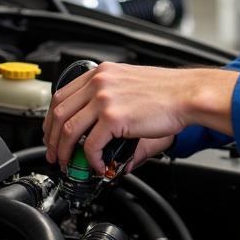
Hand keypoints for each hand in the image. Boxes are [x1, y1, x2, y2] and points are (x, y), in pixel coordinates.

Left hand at [44, 62, 237, 172]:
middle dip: (52, 139)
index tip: (52, 134)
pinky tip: (100, 166)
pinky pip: (91, 145)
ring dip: (66, 152)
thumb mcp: (130, 87)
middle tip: (56, 155)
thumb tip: (101, 131)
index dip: (52, 119)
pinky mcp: (113, 117)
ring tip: (72, 165)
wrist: (187, 94)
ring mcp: (104, 99)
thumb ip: (111, 104)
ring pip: (69, 130)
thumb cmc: (167, 91)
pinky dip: (92, 160)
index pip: (62, 95)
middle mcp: (98, 83)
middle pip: (59, 113)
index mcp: (101, 73)